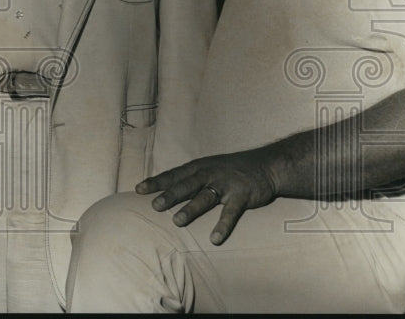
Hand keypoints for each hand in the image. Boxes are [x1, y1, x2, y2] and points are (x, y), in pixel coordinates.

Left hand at [136, 150, 279, 244]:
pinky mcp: (242, 195)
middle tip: (155, 206)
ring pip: (205, 197)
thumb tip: (164, 191)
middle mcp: (209, 174)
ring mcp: (225, 184)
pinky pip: (231, 212)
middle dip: (170, 195)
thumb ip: (189, 179)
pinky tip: (215, 238)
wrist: (266, 166)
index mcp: (198, 167)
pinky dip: (223, 225)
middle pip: (186, 185)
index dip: (156, 182)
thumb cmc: (230, 170)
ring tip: (177, 222)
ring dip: (191, 209)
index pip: (173, 175)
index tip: (138, 190)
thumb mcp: (207, 168)